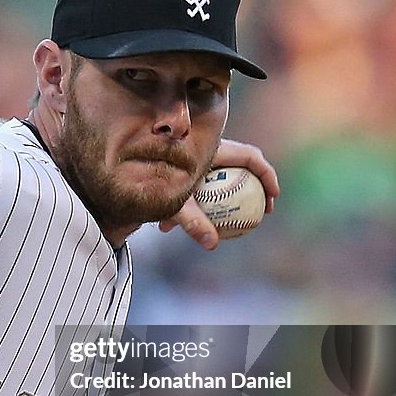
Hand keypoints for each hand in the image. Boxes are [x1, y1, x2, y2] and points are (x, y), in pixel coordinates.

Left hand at [159, 139, 279, 249]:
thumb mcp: (175, 204)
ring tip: (226, 227)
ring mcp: (194, 163)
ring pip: (219, 181)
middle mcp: (205, 153)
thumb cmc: (151, 185)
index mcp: (210, 150)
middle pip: (241, 167)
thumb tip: (213, 244)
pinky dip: (197, 207)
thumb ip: (194, 223)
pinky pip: (199, 190)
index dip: (267, 175)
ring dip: (224, 202)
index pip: (250, 156)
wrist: (123, 182)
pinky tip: (174, 228)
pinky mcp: (181, 174)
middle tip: (260, 213)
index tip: (273, 199)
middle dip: (254, 188)